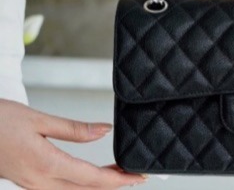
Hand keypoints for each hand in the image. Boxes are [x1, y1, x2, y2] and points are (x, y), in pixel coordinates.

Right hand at [0, 99, 146, 188]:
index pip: (91, 179)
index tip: (138, 177)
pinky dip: (81, 186)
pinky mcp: (27, 181)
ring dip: (97, 187)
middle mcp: (39, 181)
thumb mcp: (40, 119)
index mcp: (45, 164)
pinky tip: (88, 179)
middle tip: (135, 176)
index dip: (118, 180)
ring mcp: (31, 185)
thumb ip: (74, 129)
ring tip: (118, 176)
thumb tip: (104, 131)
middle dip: (113, 186)